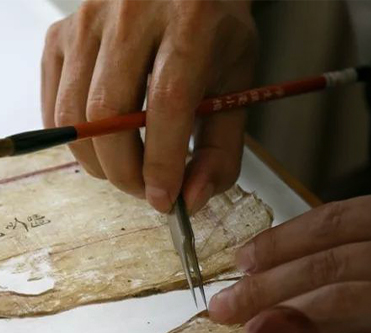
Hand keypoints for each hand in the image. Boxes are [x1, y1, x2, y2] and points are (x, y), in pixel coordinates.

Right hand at [42, 0, 256, 212]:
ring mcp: (88, 21)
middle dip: (126, 172)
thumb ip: (221, 149)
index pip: (167, 103)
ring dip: (100, 162)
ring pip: (75, 114)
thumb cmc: (215, 36)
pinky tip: (105, 146)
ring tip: (129, 172)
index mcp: (190, 25)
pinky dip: (77, 140)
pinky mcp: (62, 34)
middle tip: (147, 191)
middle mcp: (133, 15)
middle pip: (109, 112)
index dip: (162, 162)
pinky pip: (55, 104)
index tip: (166, 199)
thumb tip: (190, 199)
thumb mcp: (237, 87)